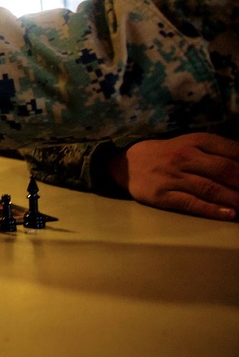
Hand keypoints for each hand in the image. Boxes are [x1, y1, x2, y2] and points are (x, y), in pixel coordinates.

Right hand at [108, 133, 238, 220]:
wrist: (128, 163)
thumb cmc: (168, 154)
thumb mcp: (192, 144)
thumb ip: (219, 151)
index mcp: (196, 142)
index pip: (233, 151)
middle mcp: (185, 157)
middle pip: (225, 171)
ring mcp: (173, 176)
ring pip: (211, 188)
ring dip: (235, 199)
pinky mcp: (162, 195)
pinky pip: (191, 203)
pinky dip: (212, 209)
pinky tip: (229, 214)